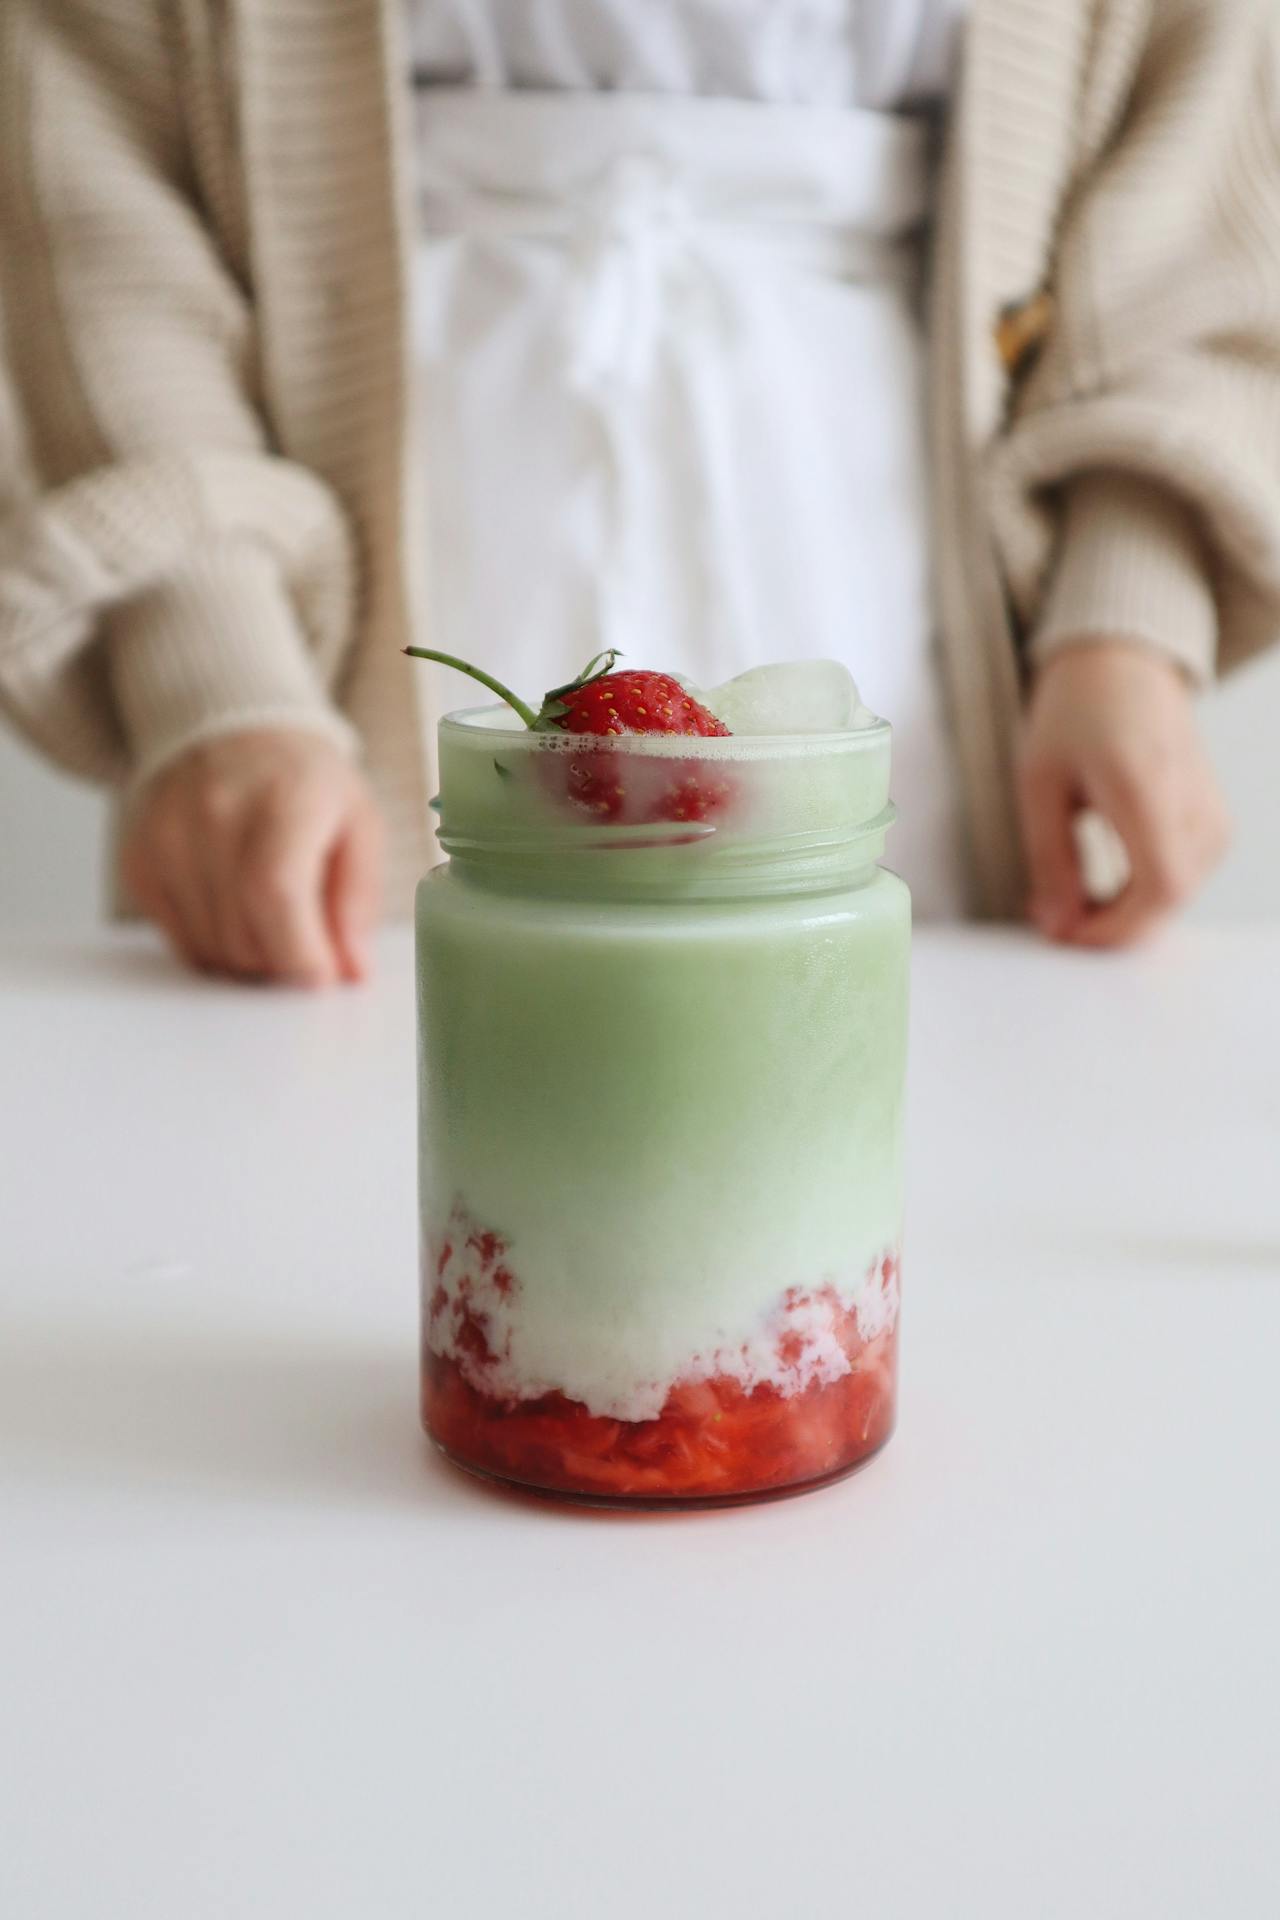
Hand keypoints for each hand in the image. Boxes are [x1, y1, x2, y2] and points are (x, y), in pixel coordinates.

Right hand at [121, 729, 384, 985]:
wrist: (233, 735)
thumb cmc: (303, 785)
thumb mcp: (359, 826)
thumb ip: (358, 900)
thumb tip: (351, 970)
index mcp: (282, 799)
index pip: (276, 894)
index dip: (301, 954)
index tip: (323, 975)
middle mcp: (214, 815)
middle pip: (243, 936)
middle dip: (283, 963)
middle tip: (308, 946)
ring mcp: (167, 838)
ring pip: (211, 950)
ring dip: (250, 960)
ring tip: (274, 921)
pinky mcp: (139, 861)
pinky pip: (180, 942)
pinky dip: (214, 947)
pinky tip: (235, 911)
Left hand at [1017, 641, 1229, 947]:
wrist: (1123, 667)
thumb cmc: (1077, 714)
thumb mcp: (1040, 784)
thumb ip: (1050, 860)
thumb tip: (1059, 926)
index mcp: (1148, 786)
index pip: (1160, 887)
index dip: (1114, 928)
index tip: (1066, 933)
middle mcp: (1193, 803)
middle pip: (1168, 901)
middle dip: (1109, 926)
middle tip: (1054, 916)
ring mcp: (1212, 814)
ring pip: (1175, 897)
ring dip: (1123, 913)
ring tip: (1071, 894)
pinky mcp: (1214, 824)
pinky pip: (1182, 879)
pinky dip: (1141, 895)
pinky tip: (1103, 883)